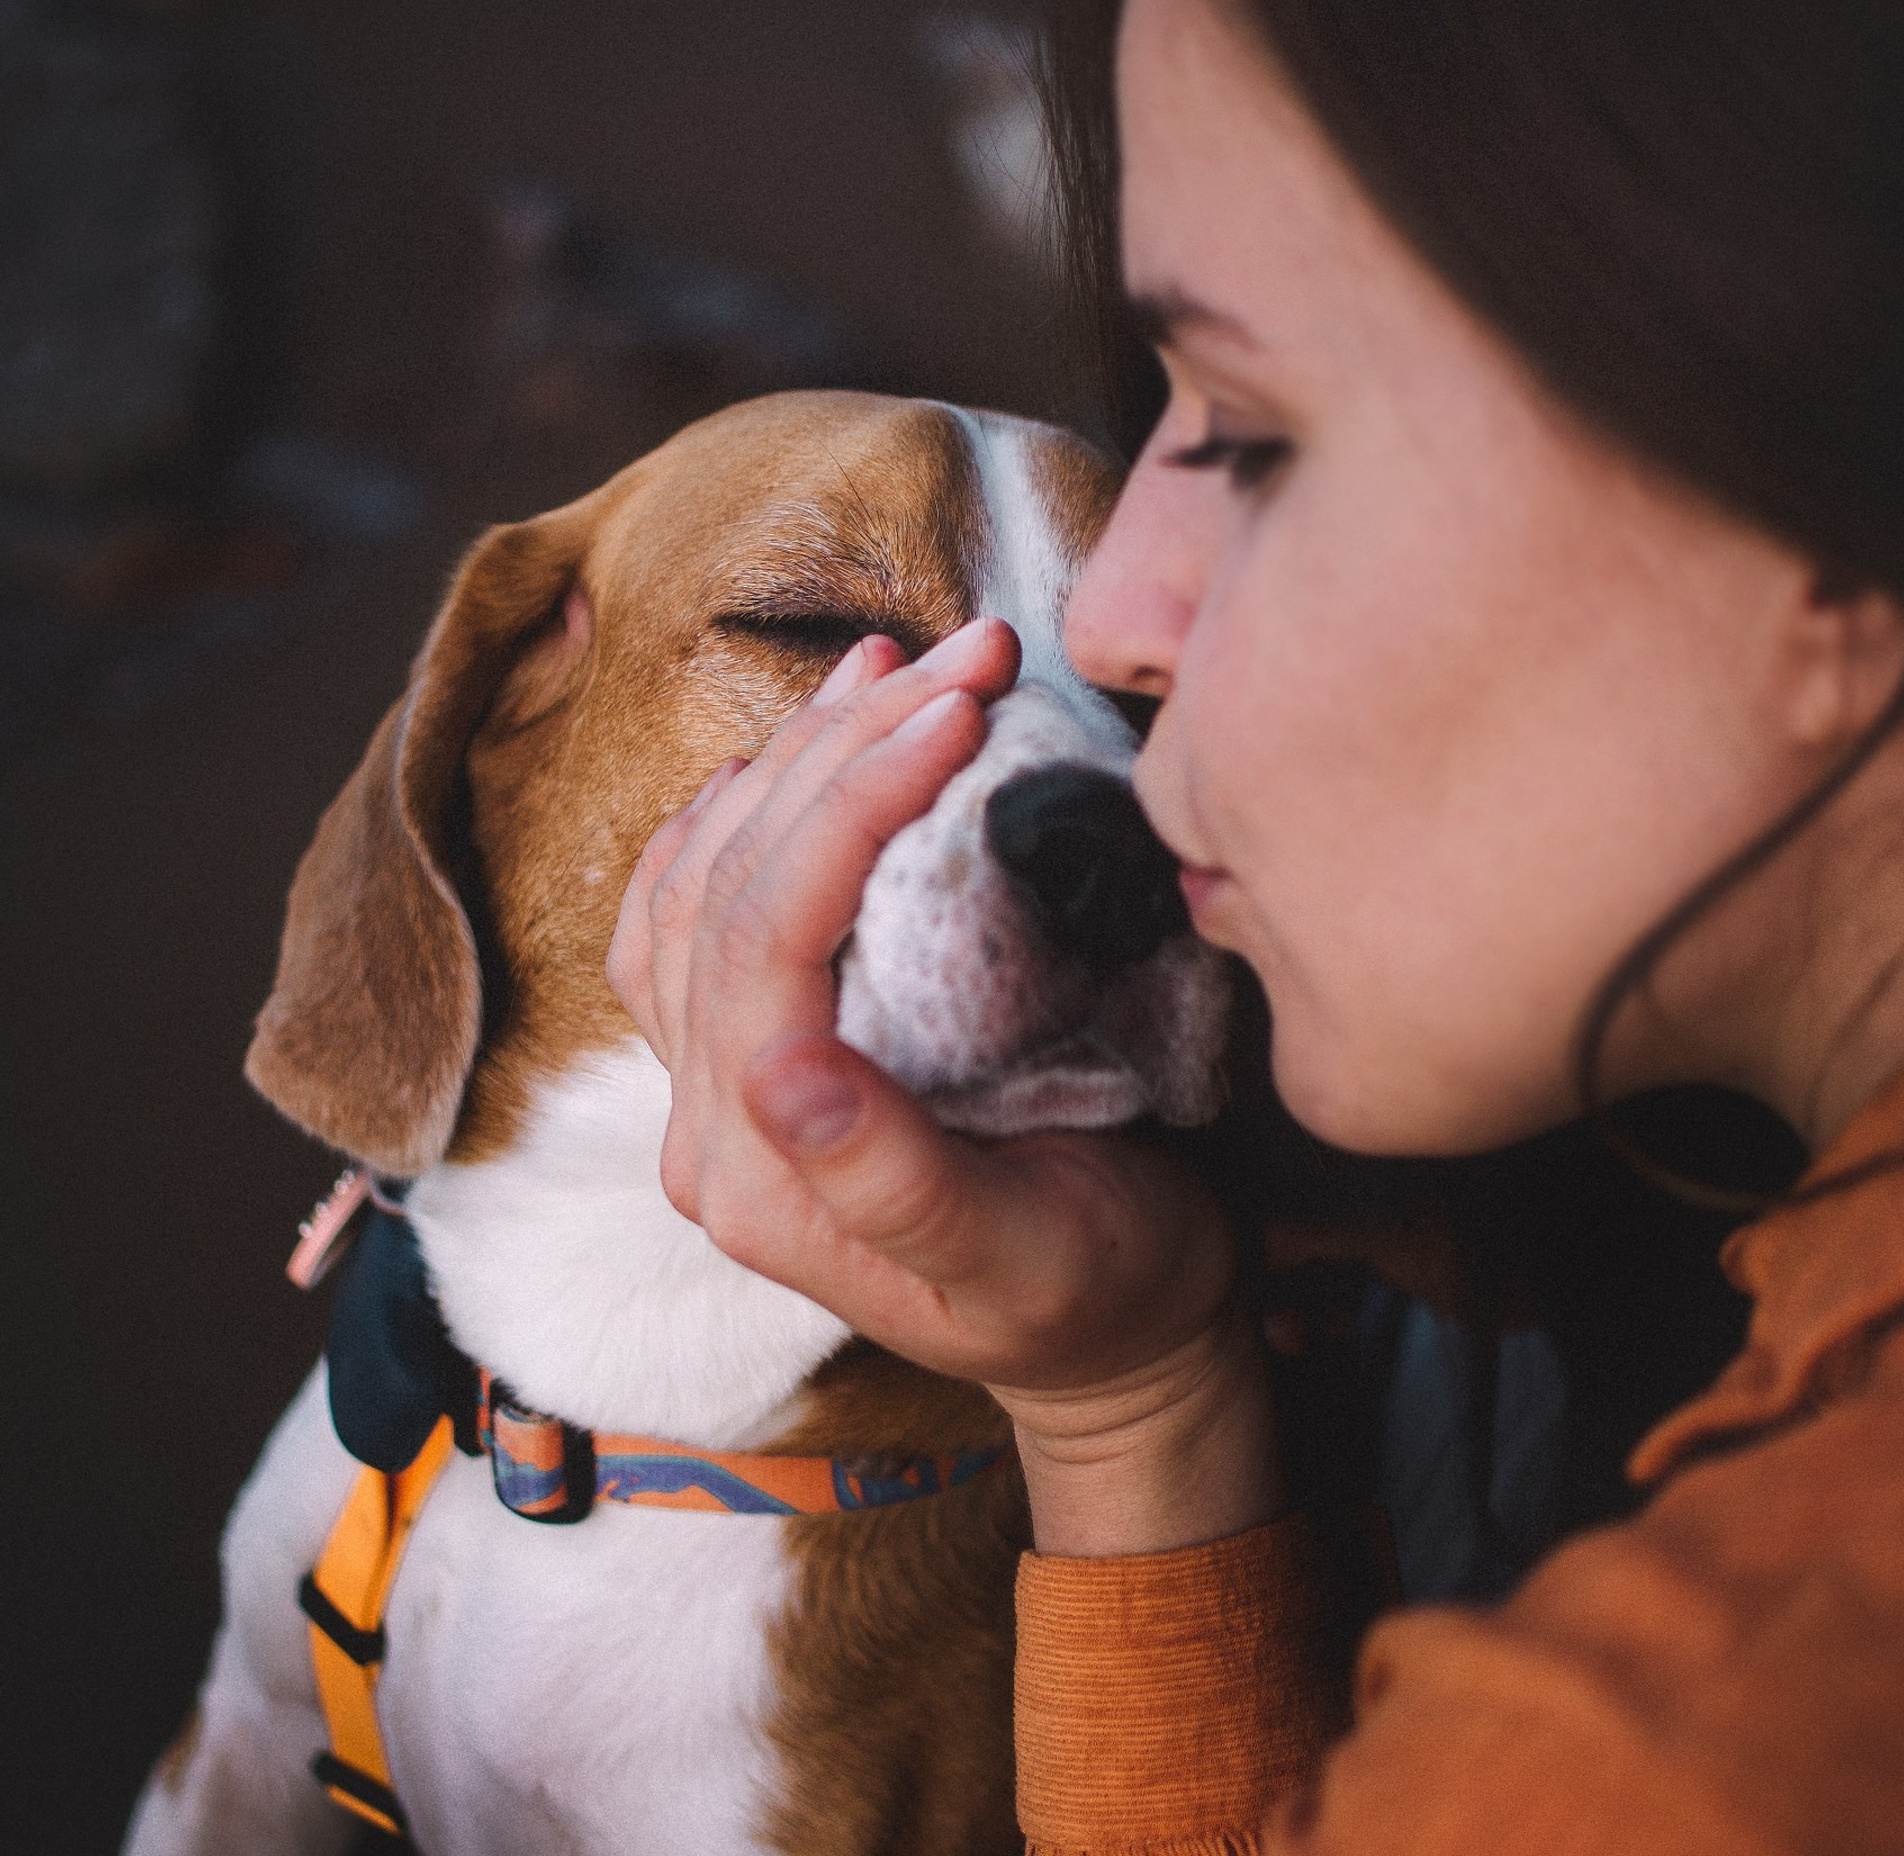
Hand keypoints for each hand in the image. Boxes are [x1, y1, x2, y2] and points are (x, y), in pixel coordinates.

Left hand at [606, 619, 1283, 1552]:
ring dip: (788, 757)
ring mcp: (717, 1091)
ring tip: (889, 665)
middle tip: (965, 656)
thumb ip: (891, 1183)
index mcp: (759, 1179)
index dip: (853, 803)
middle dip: (839, 747)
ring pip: (696, 880)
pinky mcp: (752, 1060)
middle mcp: (708, 1130)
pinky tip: (795, 751)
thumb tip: (780, 1069)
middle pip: (723, 888)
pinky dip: (742, 812)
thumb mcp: (1022, 1259)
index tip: (963, 707)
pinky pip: (696, 913)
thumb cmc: (1101, 1297)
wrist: (1118, 1337)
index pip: (763, 941)